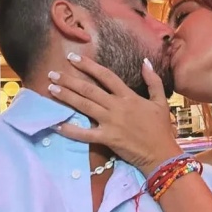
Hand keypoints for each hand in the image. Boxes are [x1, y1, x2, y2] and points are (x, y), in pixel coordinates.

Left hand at [47, 54, 182, 174]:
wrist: (161, 154)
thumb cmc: (161, 129)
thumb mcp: (161, 101)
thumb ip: (153, 81)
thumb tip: (145, 62)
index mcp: (129, 96)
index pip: (106, 76)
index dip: (89, 66)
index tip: (74, 58)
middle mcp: (117, 106)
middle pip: (90, 89)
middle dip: (70, 80)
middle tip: (53, 73)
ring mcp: (111, 122)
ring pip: (84, 106)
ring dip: (66, 96)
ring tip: (51, 88)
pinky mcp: (107, 138)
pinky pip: (84, 134)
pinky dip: (70, 130)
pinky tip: (56, 124)